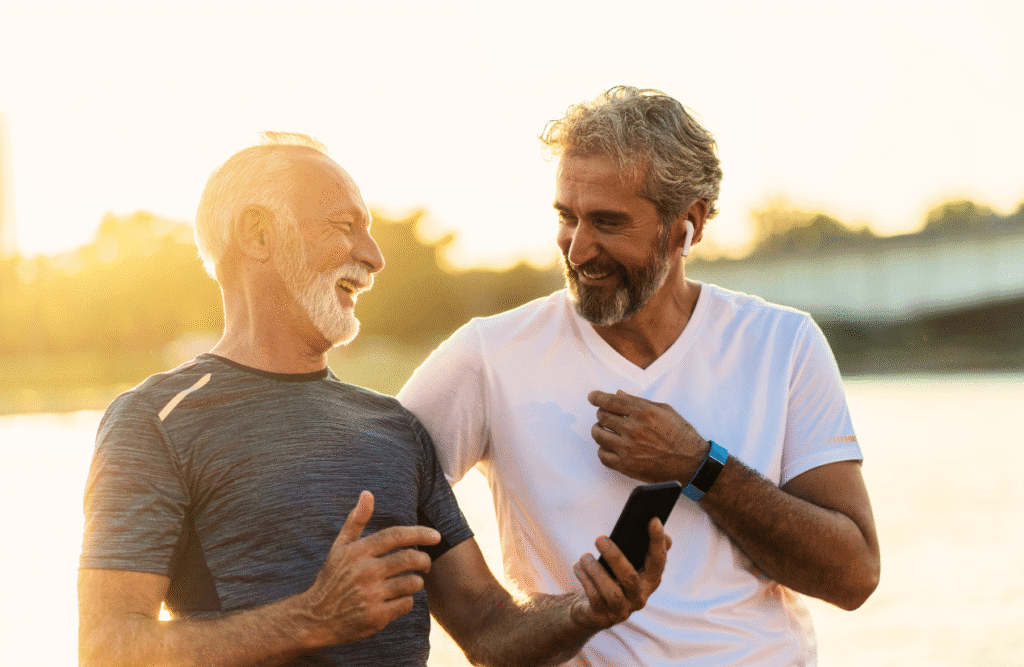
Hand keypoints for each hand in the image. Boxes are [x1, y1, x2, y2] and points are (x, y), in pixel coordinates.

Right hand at [300, 491, 441, 644]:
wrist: (315, 618)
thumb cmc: (333, 578)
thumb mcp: (340, 547)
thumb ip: (356, 520)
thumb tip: (367, 493)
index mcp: (357, 552)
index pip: (395, 536)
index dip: (419, 533)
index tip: (436, 535)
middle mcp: (364, 571)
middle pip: (409, 559)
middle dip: (424, 560)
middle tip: (424, 563)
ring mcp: (370, 595)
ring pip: (411, 582)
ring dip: (416, 582)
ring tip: (410, 581)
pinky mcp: (376, 617)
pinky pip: (406, 604)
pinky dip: (407, 600)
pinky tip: (397, 599)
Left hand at [569, 518, 671, 628]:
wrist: (592, 609)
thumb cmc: (613, 579)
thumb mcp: (628, 564)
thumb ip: (645, 551)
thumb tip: (668, 538)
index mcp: (649, 581)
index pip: (659, 561)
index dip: (657, 542)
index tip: (653, 520)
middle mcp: (639, 598)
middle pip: (630, 578)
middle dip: (614, 556)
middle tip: (599, 538)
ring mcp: (622, 610)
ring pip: (611, 591)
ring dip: (595, 570)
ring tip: (584, 557)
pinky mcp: (603, 617)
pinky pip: (594, 597)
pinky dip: (585, 579)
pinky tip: (578, 566)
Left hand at [588, 389, 707, 482]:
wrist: (691, 464)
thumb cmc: (681, 436)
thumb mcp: (665, 410)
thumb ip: (639, 402)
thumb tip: (619, 395)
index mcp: (644, 413)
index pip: (611, 401)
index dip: (598, 398)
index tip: (592, 397)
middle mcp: (634, 429)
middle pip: (603, 417)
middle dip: (601, 414)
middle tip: (605, 416)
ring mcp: (629, 449)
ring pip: (599, 435)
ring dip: (599, 431)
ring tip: (605, 431)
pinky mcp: (627, 466)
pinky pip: (603, 456)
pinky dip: (603, 450)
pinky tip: (609, 447)